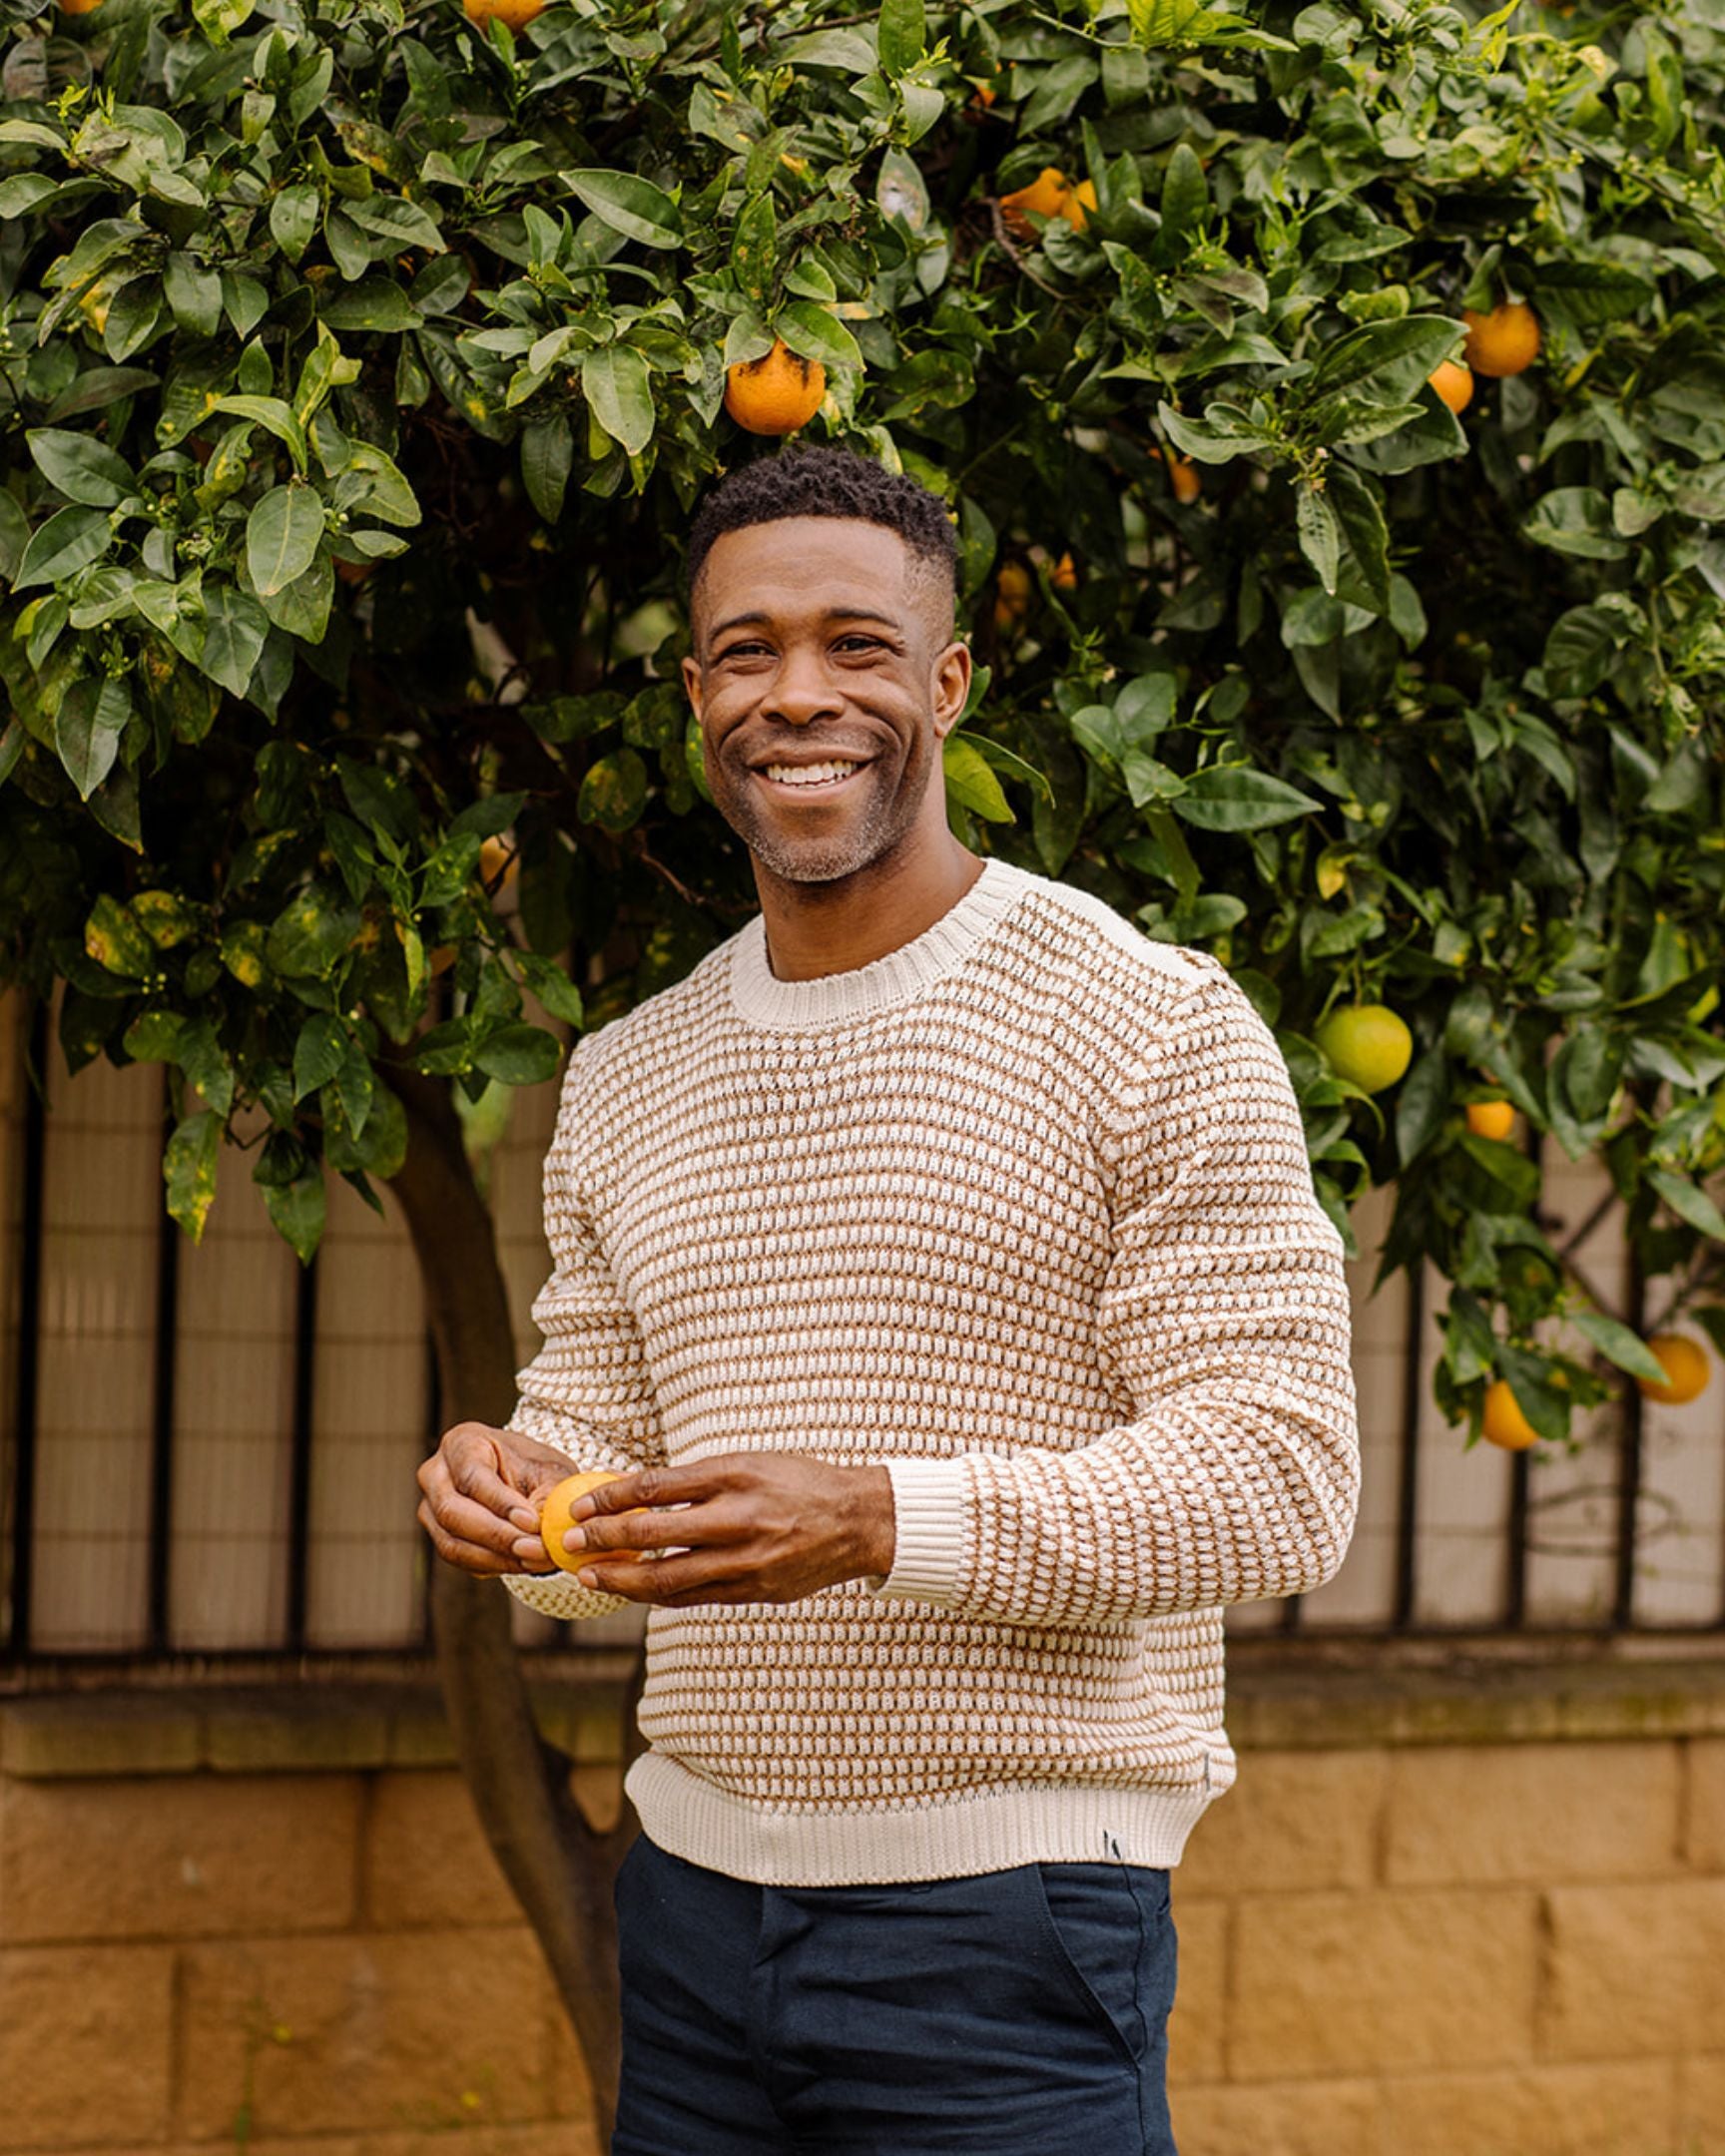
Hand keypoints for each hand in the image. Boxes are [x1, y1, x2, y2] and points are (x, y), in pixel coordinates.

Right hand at [416, 1420, 581, 1577]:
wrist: (527, 1481)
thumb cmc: (537, 1469)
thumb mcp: (550, 1472)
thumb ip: (548, 1497)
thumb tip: (542, 1529)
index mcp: (461, 1443)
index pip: (472, 1476)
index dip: (501, 1503)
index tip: (532, 1522)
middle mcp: (435, 1475)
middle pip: (452, 1512)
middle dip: (497, 1535)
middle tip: (535, 1549)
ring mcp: (431, 1509)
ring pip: (452, 1543)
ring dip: (496, 1557)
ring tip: (536, 1559)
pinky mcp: (440, 1538)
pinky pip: (460, 1560)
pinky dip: (494, 1565)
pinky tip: (523, 1564)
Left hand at [557, 1453, 895, 1607]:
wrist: (858, 1522)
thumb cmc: (796, 1484)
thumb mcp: (747, 1464)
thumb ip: (693, 1481)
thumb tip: (633, 1494)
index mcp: (735, 1476)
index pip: (657, 1487)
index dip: (612, 1497)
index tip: (581, 1505)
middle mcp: (740, 1519)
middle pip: (654, 1534)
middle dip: (605, 1541)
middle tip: (571, 1544)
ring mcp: (748, 1562)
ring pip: (668, 1579)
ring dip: (622, 1580)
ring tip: (590, 1578)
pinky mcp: (755, 1592)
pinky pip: (695, 1598)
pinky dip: (660, 1595)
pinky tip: (636, 1591)